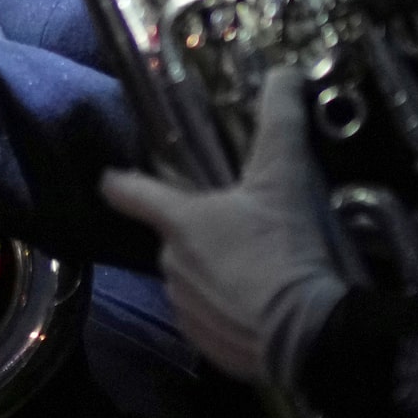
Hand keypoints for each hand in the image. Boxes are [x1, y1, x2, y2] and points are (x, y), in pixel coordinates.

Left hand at [99, 68, 346, 385]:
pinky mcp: (205, 345)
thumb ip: (280, 121)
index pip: (133, 193)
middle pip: (176, 240)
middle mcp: (171, 265)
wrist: (307, 334)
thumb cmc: (284, 248)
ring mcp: (185, 309)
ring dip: (216, 274)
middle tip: (245, 232)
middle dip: (202, 235)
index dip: (121, 183)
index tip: (110, 180)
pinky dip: (228, 312)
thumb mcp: (285, 177)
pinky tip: (260, 309)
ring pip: (193, 280)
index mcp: (181, 222)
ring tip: (260, 273)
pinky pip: (210, 319)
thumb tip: (283, 71)